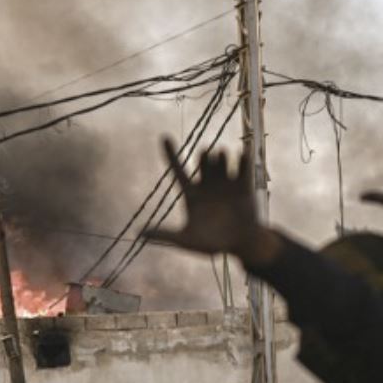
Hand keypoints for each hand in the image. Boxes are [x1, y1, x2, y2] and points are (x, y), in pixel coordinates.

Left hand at [143, 141, 279, 265]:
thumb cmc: (211, 244)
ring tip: (221, 155)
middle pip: (203, 161)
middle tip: (206, 155)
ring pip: (220, 160)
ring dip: (220, 156)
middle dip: (204, 157)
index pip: (178, 169)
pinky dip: (243, 158)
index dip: (170, 153)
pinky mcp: (243, 185)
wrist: (239, 245)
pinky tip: (242, 152)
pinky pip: (242, 166)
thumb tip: (139, 233)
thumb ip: (164, 235)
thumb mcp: (186, 240)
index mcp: (191, 193)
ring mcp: (225, 183)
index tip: (163, 137)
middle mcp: (207, 184)